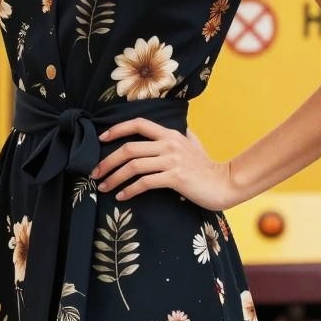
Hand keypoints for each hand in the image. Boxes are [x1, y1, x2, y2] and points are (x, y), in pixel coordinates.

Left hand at [90, 119, 235, 210]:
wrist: (224, 184)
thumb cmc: (207, 167)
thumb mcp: (194, 144)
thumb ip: (184, 136)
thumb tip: (180, 129)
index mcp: (170, 134)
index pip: (138, 124)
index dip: (117, 129)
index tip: (101, 139)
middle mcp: (169, 144)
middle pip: (129, 148)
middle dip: (107, 161)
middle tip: (95, 173)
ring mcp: (172, 160)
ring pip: (133, 166)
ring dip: (114, 178)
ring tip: (103, 187)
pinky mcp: (175, 178)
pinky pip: (145, 183)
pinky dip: (129, 190)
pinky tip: (122, 197)